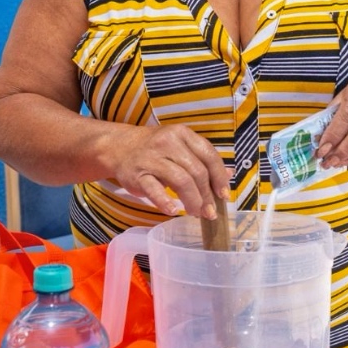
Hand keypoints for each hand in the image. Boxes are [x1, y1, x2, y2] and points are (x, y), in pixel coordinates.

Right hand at [109, 124, 231, 217]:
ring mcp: (151, 158)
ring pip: (180, 180)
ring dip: (192, 201)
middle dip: (206, 195)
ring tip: (195, 213)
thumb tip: (229, 175)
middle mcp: (168, 143)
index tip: (223, 195)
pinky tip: (173, 211)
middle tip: (209, 212)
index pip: (208, 154)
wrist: (119, 146)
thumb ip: (203, 159)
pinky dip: (165, 202)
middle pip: (196, 171)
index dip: (219, 177)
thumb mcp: (180, 146)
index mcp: (182, 134)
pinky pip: (154, 190)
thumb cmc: (155, 149)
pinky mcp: (137, 174)